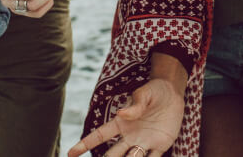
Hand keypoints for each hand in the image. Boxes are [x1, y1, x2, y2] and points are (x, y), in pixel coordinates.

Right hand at [67, 78, 183, 156]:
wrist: (173, 93)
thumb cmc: (154, 91)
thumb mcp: (144, 94)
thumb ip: (135, 105)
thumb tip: (122, 113)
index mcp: (121, 123)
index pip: (99, 136)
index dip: (84, 144)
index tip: (69, 154)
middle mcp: (129, 137)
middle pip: (112, 155)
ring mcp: (144, 143)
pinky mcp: (159, 146)